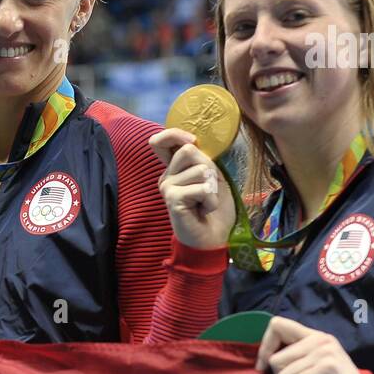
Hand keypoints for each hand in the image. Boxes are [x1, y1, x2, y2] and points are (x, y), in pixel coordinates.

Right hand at [148, 128, 235, 250]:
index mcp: (173, 169)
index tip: (192, 141)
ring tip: (206, 202)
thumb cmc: (213, 208)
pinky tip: (204, 210)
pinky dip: (211, 200)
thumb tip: (192, 142)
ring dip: (213, 188)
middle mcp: (166, 177)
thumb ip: (201, 159)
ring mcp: (167, 188)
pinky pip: (202, 188)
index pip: (160, 141)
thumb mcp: (212, 177)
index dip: (175, 134)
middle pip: (188, 150)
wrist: (213, 239)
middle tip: (207, 189)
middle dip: (208, 168)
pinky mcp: (172, 199)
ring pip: (200, 169)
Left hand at [255, 316, 365, 373]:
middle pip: (274, 359)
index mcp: (314, 336)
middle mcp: (320, 339)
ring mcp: (324, 352)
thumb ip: (291, 360)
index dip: (264, 346)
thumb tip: (262, 361)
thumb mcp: (309, 370)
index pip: (277, 325)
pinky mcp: (326, 368)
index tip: (263, 366)